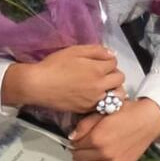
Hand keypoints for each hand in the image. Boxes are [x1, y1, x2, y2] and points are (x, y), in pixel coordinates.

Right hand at [1, 44, 125, 113]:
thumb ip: (96, 51)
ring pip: (116, 95)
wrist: (39, 85)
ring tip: (102, 86)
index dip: (108, 60)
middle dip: (114, 73)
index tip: (100, 61)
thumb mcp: (74, 51)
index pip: (114, 62)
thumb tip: (111, 54)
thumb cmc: (55, 65)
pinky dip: (102, 99)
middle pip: (120, 79)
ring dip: (112, 88)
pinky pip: (103, 105)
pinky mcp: (87, 109)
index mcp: (97, 70)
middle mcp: (100, 86)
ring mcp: (94, 100)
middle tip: (103, 73)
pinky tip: (93, 95)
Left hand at [69, 98, 159, 160]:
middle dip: (77, 153)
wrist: (148, 120)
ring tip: (83, 159)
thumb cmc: (126, 112)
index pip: (76, 145)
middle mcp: (103, 152)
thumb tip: (72, 137)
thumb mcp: (102, 112)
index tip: (75, 140)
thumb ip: (84, 125)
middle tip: (77, 149)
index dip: (74, 142)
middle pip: (82, 158)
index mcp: (96, 138)